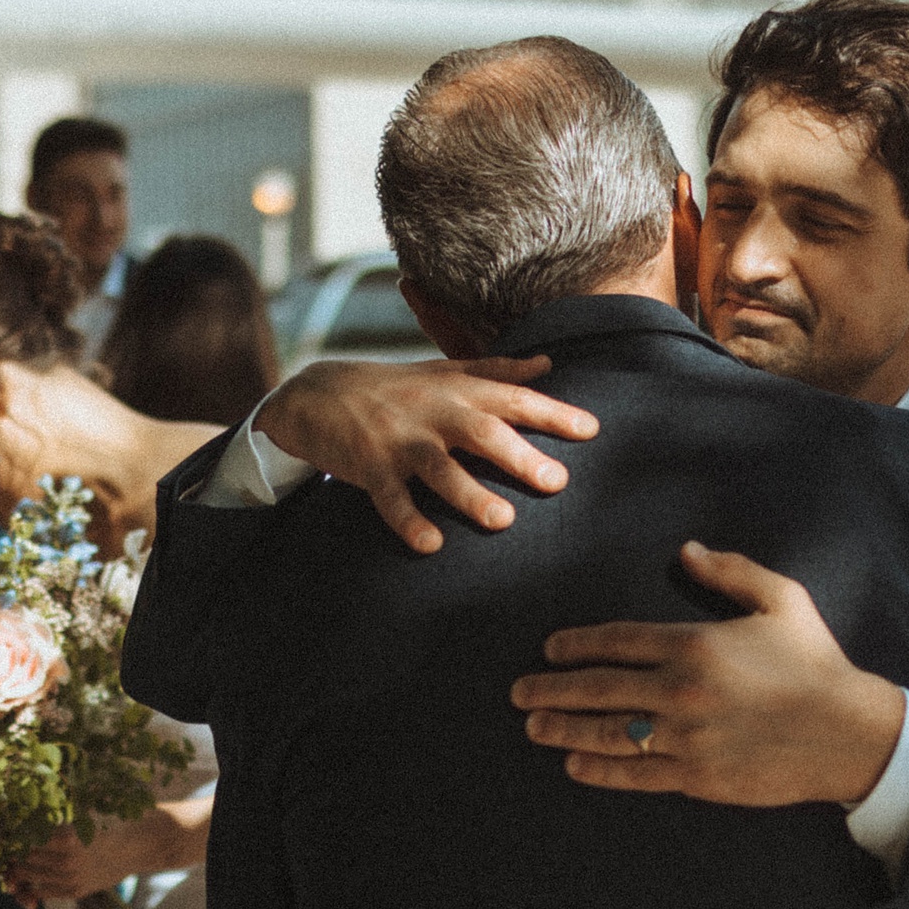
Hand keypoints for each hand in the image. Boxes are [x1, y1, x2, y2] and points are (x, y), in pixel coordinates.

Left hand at [4, 795, 210, 906]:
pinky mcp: (74, 891)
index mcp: (65, 834)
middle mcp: (65, 860)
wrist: (142, 843)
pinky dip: (30, 882)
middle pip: (18, 855)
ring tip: (13, 853)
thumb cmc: (111, 816)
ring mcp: (70, 879)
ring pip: (25, 874)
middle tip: (0, 838)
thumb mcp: (81, 807)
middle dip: (7, 848)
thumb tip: (12, 804)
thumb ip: (50, 809)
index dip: (4, 829)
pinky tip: (29, 872)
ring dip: (15, 864)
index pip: (19, 835)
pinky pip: (39, 891)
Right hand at [259, 357, 598, 552]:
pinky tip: (431, 544)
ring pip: (438, 467)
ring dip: (469, 493)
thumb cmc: (394, 387)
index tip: (592, 430)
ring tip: (502, 520)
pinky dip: (409, 520)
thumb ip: (497, 372)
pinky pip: (390, 497)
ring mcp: (399, 440)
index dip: (552, 412)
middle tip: (558, 482)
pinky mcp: (367, 466)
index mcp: (457, 391)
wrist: (316, 394)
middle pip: (480, 431)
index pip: (512, 398)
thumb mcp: (444, 373)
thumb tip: (549, 364)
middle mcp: (433, 412)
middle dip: (519, 455)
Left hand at [513, 542, 905, 806]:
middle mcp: (681, 691)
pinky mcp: (697, 777)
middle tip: (519, 692)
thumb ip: (731, 572)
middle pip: (598, 688)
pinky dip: (600, 771)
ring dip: (564, 730)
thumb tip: (686, 551)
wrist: (849, 733)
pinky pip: (636, 775)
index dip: (576, 644)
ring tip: (534, 728)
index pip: (618, 640)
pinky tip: (575, 767)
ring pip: (608, 733)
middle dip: (551, 689)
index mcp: (695, 644)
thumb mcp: (781, 600)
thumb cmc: (816, 662)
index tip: (550, 648)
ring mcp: (686, 738)